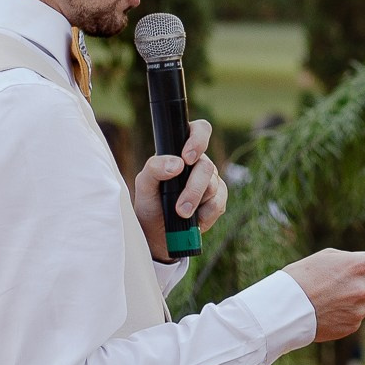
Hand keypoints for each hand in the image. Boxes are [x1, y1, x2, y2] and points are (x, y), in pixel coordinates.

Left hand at [135, 117, 226, 261]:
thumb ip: (155, 167)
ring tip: (181, 214)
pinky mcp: (218, 200)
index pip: (200, 130)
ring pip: (214, 186)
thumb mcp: (144, 184)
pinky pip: (219, 203)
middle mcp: (199, 163)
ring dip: (196, 202)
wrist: (157, 233)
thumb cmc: (150, 202)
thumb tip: (177, 164)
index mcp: (181, 151)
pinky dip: (206, 214)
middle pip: (206, 166)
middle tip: (180, 207)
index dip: (198, 139)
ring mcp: (211, 181)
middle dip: (193, 188)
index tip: (187, 158)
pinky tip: (194, 219)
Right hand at [282, 248, 364, 342]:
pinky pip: (358, 318)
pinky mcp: (351, 327)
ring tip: (335, 297)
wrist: (283, 308)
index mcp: (358, 266)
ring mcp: (358, 310)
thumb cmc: (304, 276)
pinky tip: (330, 310)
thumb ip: (357, 262)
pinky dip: (349, 314)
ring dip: (361, 301)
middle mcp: (362, 288)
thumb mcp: (330, 258)